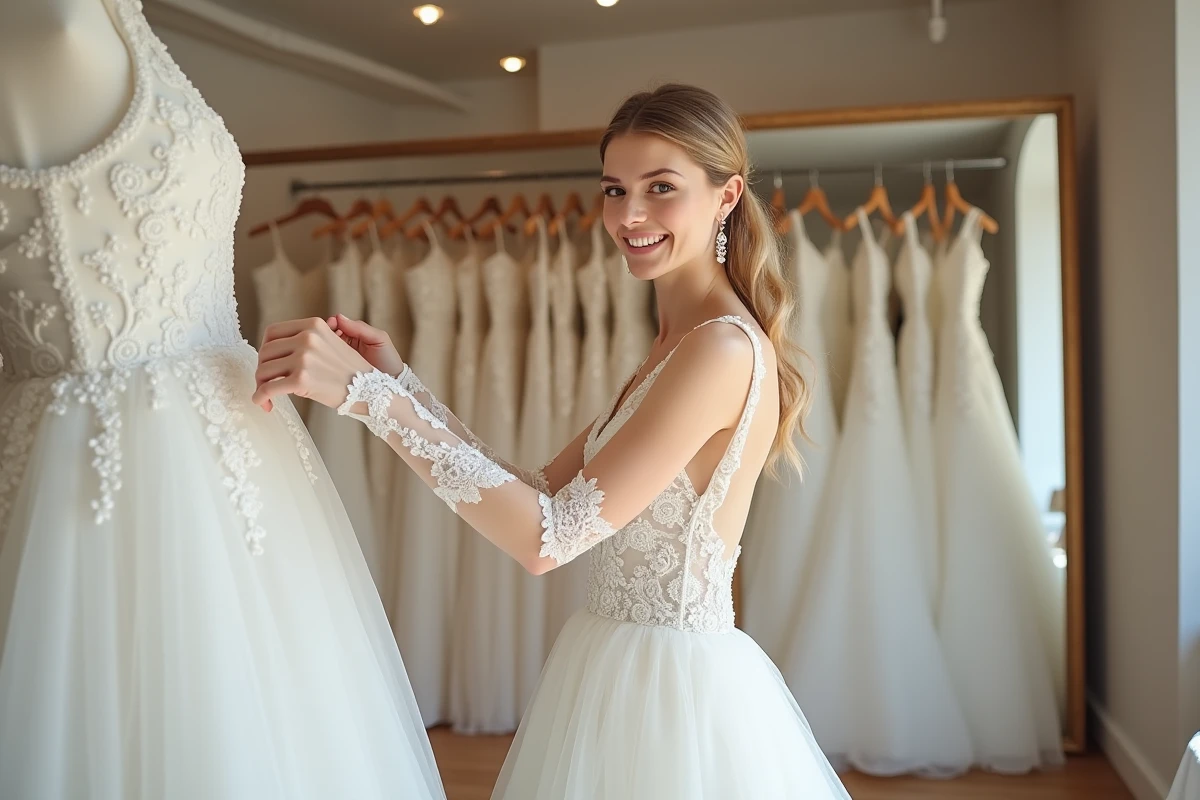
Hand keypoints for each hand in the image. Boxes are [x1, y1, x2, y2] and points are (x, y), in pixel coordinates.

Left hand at [252, 317, 375, 411]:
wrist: (370, 391)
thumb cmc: (348, 373)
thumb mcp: (329, 344)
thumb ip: (305, 341)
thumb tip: (272, 351)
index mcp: (314, 325)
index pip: (273, 332)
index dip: (265, 348)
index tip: (268, 362)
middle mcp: (307, 338)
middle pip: (265, 351)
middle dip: (262, 369)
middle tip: (266, 383)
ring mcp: (304, 358)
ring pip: (264, 370)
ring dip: (260, 385)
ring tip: (266, 396)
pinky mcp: (302, 379)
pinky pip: (269, 388)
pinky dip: (260, 397)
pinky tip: (263, 403)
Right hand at [326, 314, 405, 375]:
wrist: (392, 383)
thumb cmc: (388, 359)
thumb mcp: (379, 339)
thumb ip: (360, 328)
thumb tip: (339, 317)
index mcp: (353, 335)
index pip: (337, 325)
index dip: (331, 323)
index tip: (330, 324)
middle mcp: (344, 345)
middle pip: (327, 336)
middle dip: (323, 334)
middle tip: (324, 336)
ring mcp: (339, 359)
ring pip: (324, 349)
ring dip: (321, 347)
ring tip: (323, 348)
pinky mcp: (337, 372)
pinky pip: (326, 364)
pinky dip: (323, 360)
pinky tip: (323, 360)